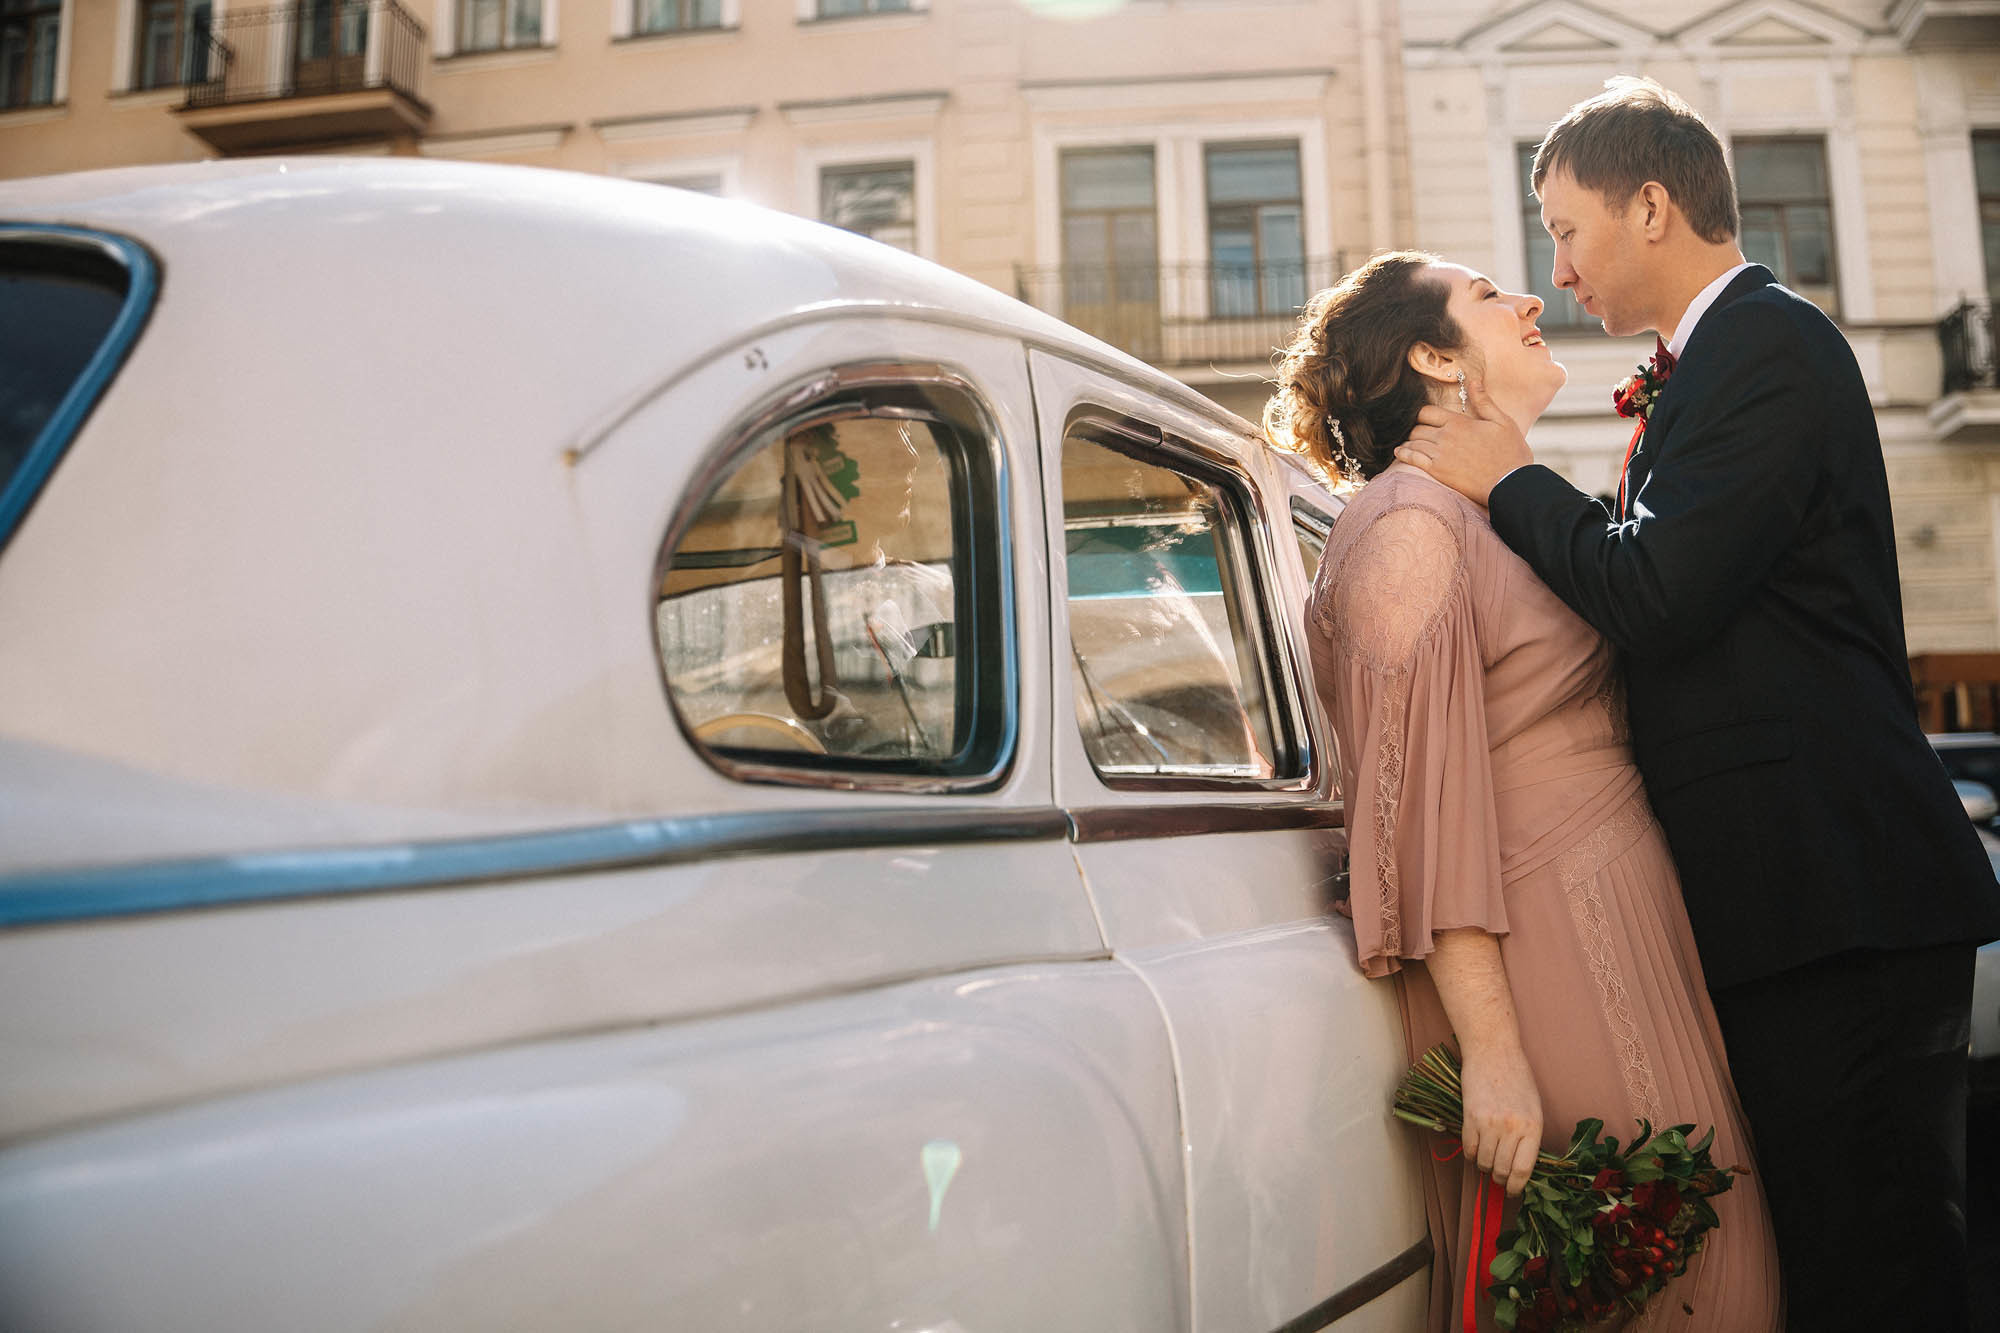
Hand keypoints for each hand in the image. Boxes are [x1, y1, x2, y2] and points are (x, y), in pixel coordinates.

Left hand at [1394, 378, 1533, 506]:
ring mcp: (1439, 454)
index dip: (1423, 415)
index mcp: (1459, 422)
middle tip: (1416, 433)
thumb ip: (1483, 401)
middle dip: (1415, 429)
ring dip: (1409, 441)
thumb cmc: (1510, 452)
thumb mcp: (1502, 421)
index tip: (1424, 419)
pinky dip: (1403, 454)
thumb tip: (1473, 380)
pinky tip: (1399, 453)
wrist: (1511, 483)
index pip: (1427, 412)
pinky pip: (1412, 459)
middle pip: (1417, 428)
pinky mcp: (1437, 471)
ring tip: (1408, 443)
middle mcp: (1445, 436)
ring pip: (1413, 442)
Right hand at [1457, 1042, 1542, 1197]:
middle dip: (1500, 1179)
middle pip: (1502, 1170)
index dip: (1517, 1186)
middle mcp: (1512, 1128)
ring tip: (1487, 1161)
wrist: (1493, 1051)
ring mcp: (1489, 1123)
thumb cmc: (1517, 1078)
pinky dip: (1470, 1154)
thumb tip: (1520, 1167)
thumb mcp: (1533, 1109)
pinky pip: (1468, 1147)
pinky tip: (1475, 1148)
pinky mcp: (1470, 1117)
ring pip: (1483, 1162)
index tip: (1513, 1190)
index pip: (1523, 1170)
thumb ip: (1529, 1137)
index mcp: (1533, 1127)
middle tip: (1499, 1179)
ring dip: (1484, 1166)